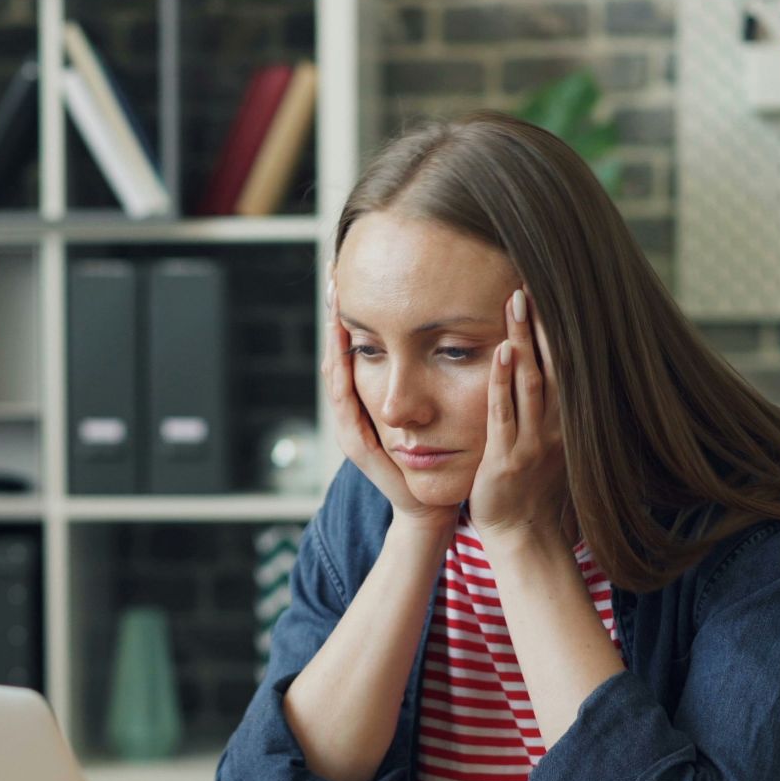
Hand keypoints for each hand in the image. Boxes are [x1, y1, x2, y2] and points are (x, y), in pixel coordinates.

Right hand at [322, 271, 455, 530]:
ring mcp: (349, 427)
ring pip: (334, 373)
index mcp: (368, 399)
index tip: (349, 275)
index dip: (350, 313)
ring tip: (333, 303)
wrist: (429, 505)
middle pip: (336, 353)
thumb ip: (431, 374)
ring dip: (332, 339)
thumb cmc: (437, 455)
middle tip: (332, 276)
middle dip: (333, 315)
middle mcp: (352, 410)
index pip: (354, 347)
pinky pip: (344, 402)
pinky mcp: (357, 443)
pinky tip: (341, 350)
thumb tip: (448, 329)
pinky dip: (341, 374)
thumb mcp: (431, 406)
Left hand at [469, 286, 569, 546]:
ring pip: (531, 382)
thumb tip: (546, 369)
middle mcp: (556, 427)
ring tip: (516, 302)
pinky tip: (498, 352)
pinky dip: (502, 382)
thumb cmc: (530, 488)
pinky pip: (504, 415)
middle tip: (530, 280)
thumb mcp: (547, 443)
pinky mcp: (507, 458)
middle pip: (552, 364)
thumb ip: (547, 408)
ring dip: (523, 340)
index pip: (564, 364)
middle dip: (541, 323)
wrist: (524, 536)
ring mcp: (534, 443)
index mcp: (565, 421)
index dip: (556, 328)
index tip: (548, 291)